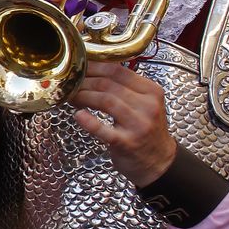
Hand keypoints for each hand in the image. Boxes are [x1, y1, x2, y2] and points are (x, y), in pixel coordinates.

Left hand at [67, 61, 176, 185]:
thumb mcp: (144, 103)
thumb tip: (93, 69)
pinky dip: (89, 121)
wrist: (159, 162)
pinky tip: (78, 115)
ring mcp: (138, 125)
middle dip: (83, 81)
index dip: (93, 66)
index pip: (118, 70)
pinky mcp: (127, 143)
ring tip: (71, 97)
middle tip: (69, 84)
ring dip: (82, 96)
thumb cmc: (146, 131)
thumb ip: (124, 87)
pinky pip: (104, 129)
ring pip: (105, 100)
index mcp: (151, 91)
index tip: (77, 67)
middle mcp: (148, 106)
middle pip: (108, 84)